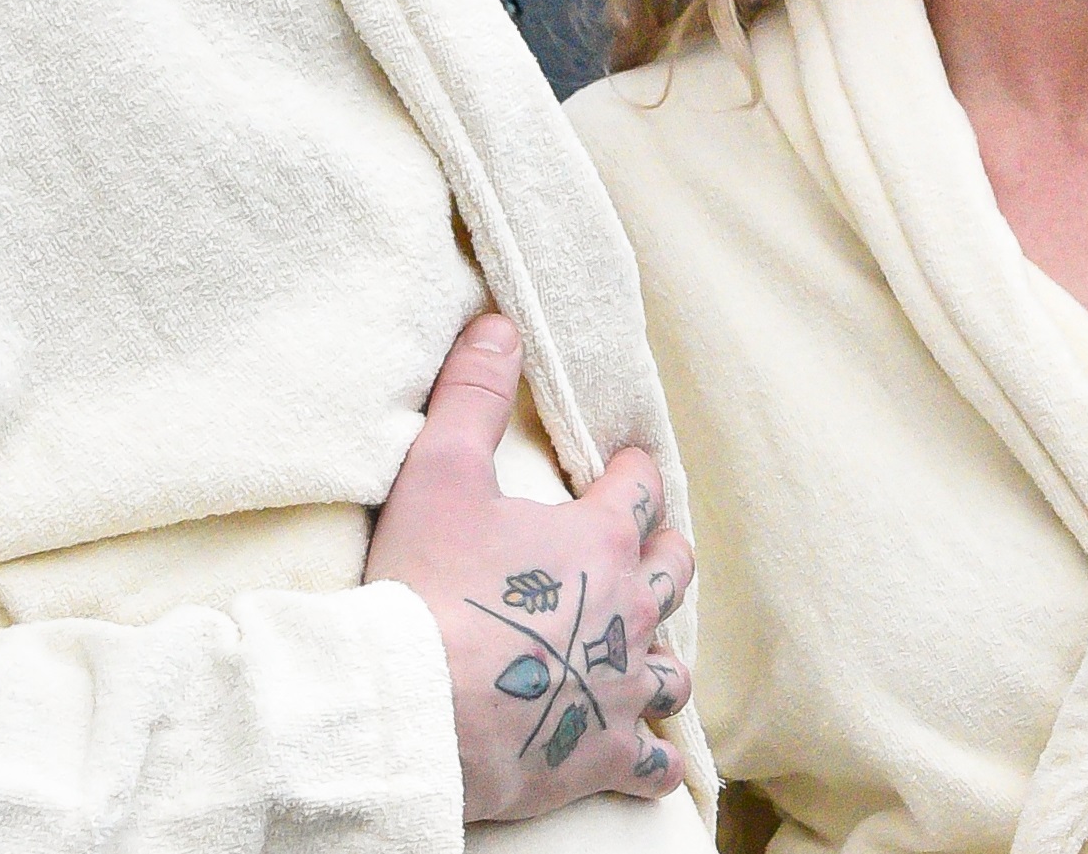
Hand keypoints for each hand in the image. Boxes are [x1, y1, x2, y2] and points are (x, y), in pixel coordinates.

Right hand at [367, 314, 695, 821]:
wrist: (412, 710)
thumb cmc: (426, 589)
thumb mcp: (437, 472)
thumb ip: (472, 395)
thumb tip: (498, 325)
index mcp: (600, 537)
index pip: (640, 486)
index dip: (631, 475)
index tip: (625, 470)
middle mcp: (627, 609)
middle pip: (674, 572)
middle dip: (662, 558)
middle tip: (644, 556)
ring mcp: (619, 687)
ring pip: (671, 670)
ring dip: (659, 659)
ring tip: (643, 657)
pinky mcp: (600, 755)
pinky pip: (650, 763)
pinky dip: (650, 760)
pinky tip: (647, 761)